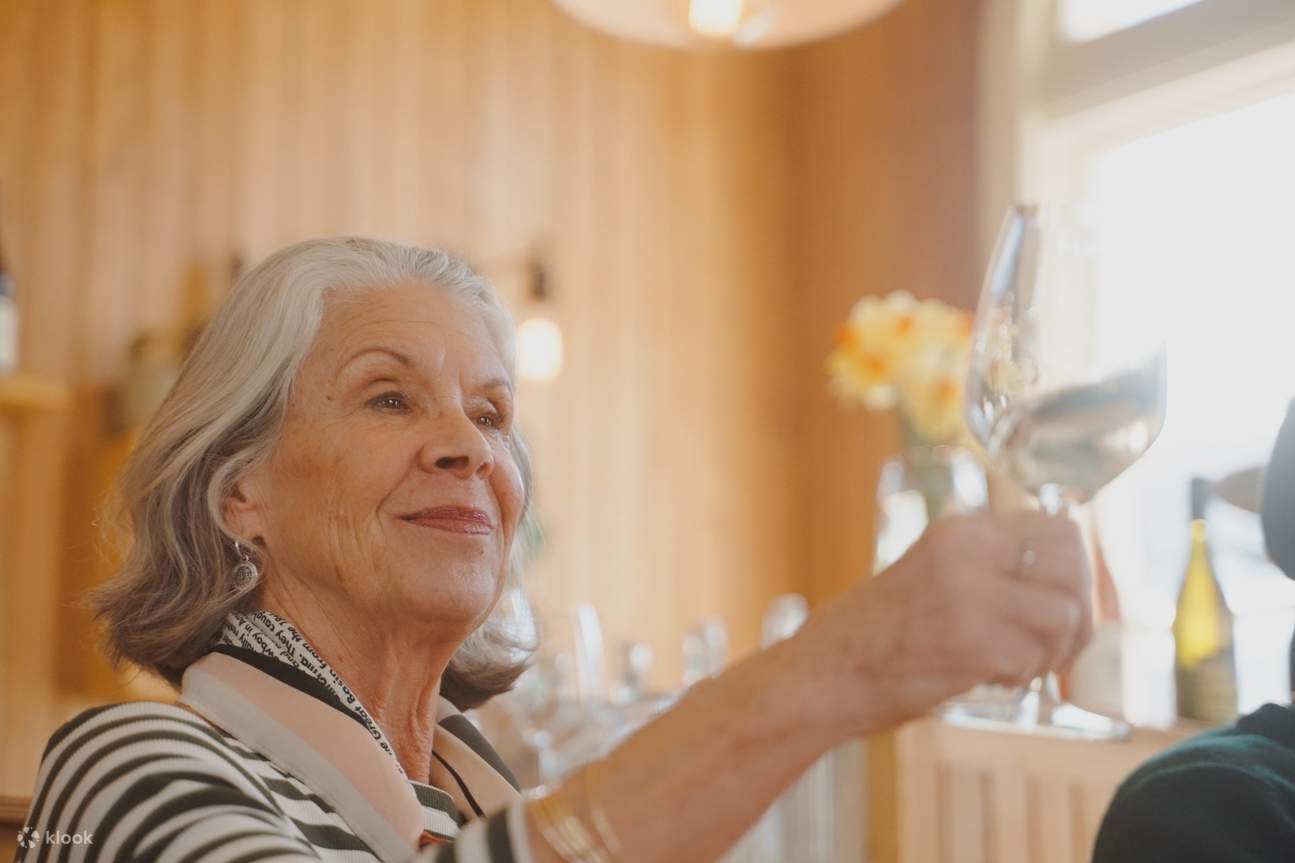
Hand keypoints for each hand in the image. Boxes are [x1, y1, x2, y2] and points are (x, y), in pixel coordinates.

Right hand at [792, 511, 1092, 735]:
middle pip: (1074, 565)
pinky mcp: (971, 641)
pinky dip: (1021, 676)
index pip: (1060, 527)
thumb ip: (996, 571)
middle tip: (1056, 646)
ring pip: (1065, 614)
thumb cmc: (881, 637)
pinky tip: (988, 678)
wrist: (825, 673)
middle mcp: (967, 550)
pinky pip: (1035, 658)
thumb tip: (1079, 588)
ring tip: (1013, 664)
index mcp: (961, 531)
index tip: (1080, 607)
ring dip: (1051, 651)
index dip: (1084, 571)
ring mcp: (970, 594)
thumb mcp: (938, 577)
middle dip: (1080, 612)